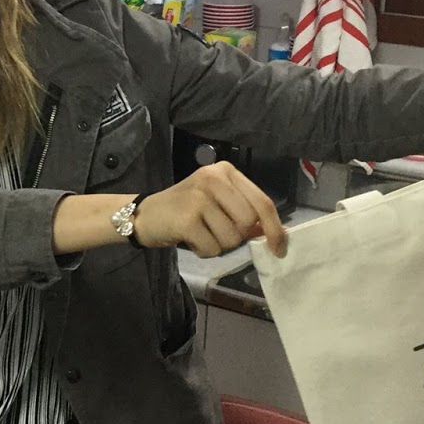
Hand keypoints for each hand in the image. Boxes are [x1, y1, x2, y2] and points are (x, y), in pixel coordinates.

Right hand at [135, 162, 287, 257]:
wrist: (144, 214)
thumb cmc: (186, 210)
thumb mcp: (218, 203)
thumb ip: (244, 212)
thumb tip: (274, 234)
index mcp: (225, 172)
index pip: (261, 201)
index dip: (274, 228)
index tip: (279, 248)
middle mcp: (213, 178)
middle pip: (248, 222)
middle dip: (236, 236)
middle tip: (215, 231)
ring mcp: (198, 197)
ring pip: (231, 238)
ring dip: (218, 245)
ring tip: (200, 233)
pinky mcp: (186, 218)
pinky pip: (212, 248)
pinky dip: (203, 251)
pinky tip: (189, 239)